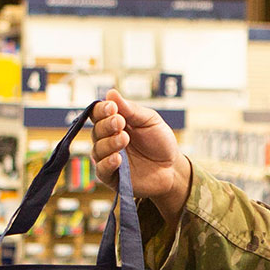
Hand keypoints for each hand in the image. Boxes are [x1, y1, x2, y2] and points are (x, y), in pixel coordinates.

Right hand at [90, 90, 191, 221]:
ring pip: (97, 150)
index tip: (112, 107)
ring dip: (109, 143)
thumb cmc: (160, 142)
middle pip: (96, 131)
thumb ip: (131, 109)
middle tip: (120, 123)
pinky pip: (101, 170)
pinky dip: (107, 163)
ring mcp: (108, 159)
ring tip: (125, 139)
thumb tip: (111, 93)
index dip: (101, 110)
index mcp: (114, 124)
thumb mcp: (149, 120)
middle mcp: (107, 140)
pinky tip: (117, 158)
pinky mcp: (112, 177)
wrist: (172, 167)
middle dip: (107, 125)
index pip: (98, 114)